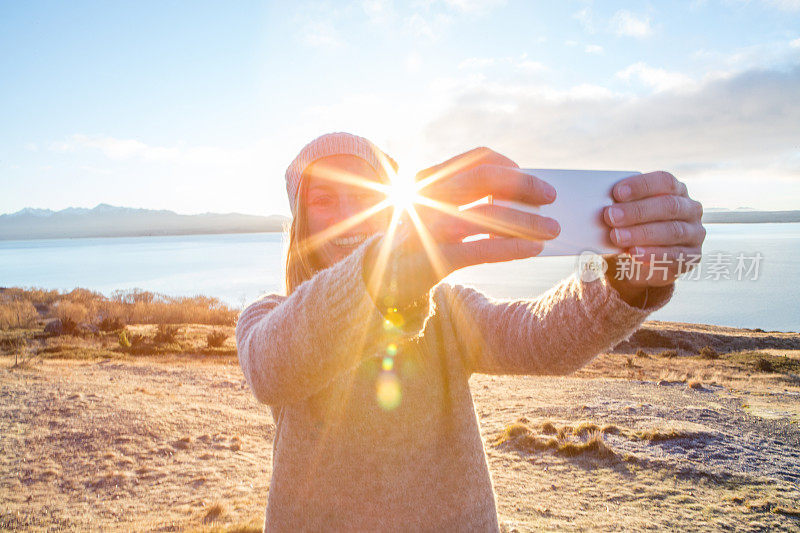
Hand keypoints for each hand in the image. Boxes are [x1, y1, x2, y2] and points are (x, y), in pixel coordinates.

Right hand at [363, 147, 560, 309]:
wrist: (375, 276)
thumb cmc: (415, 240)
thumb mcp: (433, 209)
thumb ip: (462, 199)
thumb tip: (517, 198)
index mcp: (431, 181)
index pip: (477, 159)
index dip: (508, 164)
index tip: (528, 175)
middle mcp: (431, 197)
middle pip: (486, 179)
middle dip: (524, 185)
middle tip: (551, 195)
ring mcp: (432, 227)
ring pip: (489, 215)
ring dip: (529, 221)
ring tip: (552, 228)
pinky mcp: (437, 258)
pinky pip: (483, 250)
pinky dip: (513, 247)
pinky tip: (533, 249)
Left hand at [600, 171, 705, 304]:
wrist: (641, 263)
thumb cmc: (632, 229)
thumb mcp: (626, 215)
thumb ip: (619, 207)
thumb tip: (595, 202)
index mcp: (675, 190)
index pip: (664, 181)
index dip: (641, 185)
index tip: (617, 192)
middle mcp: (690, 209)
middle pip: (668, 205)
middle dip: (637, 211)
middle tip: (610, 216)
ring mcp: (694, 233)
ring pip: (671, 230)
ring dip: (642, 233)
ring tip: (617, 236)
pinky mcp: (692, 256)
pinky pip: (675, 255)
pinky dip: (653, 254)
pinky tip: (634, 253)